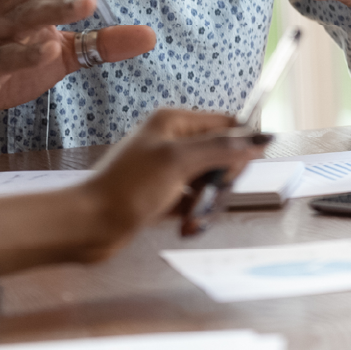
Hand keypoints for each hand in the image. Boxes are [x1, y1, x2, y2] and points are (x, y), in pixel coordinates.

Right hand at [0, 0, 155, 129]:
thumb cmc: (7, 61)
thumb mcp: (62, 51)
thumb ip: (103, 43)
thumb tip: (152, 36)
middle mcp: (13, 8)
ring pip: (28, 14)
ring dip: (58, 7)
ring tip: (90, 3)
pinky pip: (5, 56)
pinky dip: (26, 52)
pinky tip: (47, 49)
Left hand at [78, 109, 265, 258]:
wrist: (87, 225)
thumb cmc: (128, 187)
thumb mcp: (178, 162)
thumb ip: (222, 149)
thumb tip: (262, 138)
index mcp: (175, 122)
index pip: (226, 124)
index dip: (240, 147)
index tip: (236, 173)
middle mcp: (174, 141)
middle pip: (222, 156)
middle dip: (220, 183)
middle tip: (208, 199)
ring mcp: (169, 170)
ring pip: (210, 183)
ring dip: (207, 204)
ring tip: (192, 221)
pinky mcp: (164, 195)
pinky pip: (194, 201)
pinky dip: (194, 215)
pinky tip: (186, 227)